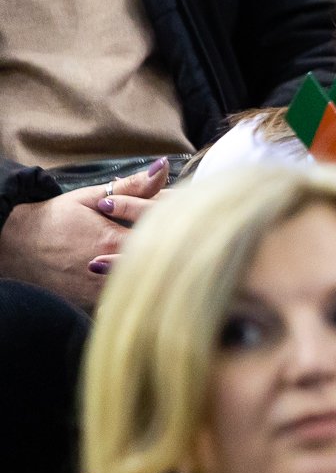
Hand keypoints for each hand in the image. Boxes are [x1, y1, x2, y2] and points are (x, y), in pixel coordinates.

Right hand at [0, 158, 168, 308]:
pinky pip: (121, 301)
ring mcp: (97, 291)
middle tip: (181, 242)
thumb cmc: (54, 218)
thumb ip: (132, 186)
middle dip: (171, 252)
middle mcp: (106, 271)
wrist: (13, 245)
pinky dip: (134, 290)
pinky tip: (141, 281)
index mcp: (112, 240)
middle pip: (156, 264)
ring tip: (164, 261)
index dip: (177, 227)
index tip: (182, 220)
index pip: (163, 236)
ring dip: (154, 272)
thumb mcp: (91, 197)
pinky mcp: (89, 304)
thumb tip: (163, 168)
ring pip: (140, 285)